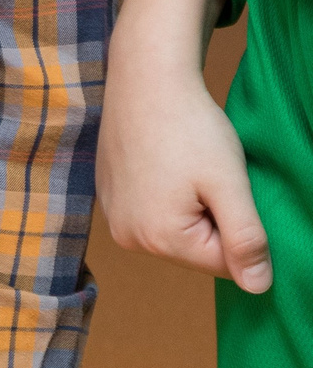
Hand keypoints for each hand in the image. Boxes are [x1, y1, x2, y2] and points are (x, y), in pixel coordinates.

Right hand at [97, 0, 270, 291]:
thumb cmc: (190, 127)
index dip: (239, 227)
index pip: (225, 265)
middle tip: (207, 175)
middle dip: (212, 220)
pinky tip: (165, 163)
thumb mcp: (230, 184)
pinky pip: (152, 213)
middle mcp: (128, 237)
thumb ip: (246, 240)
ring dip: (191, 208)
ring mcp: (114, 217)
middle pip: (196, 251)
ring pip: (176, 233)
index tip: (226, 188)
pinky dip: (167, 195)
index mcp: (159, 238)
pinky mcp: (108, 196)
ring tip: (185, 167)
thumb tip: (259, 288)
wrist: (145, 78)